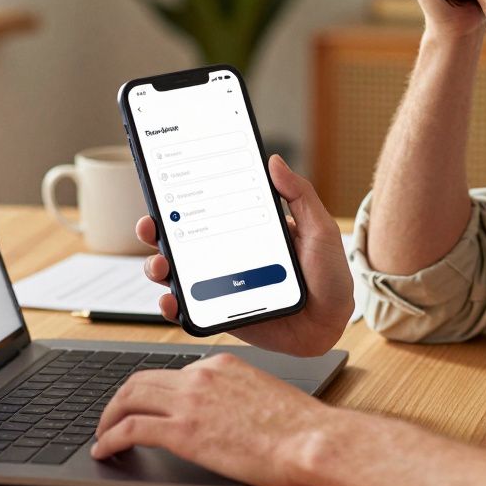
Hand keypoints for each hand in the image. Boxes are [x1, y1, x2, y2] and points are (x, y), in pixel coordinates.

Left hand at [91, 352, 328, 485]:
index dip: (151, 391)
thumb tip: (224, 416)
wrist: (312, 440)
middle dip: (119, 400)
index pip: (172, 372)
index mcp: (222, 364)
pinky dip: (110, 439)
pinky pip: (131, 428)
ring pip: (128, 398)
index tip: (144, 405)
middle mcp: (201, 375)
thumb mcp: (264, 396)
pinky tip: (105, 451)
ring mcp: (190, 401)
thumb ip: (236, 397)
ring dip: (108, 418)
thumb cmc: (301, 427)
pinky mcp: (183, 431)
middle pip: (141, 379)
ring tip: (102, 436)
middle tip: (111, 419)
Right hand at [135, 154, 353, 356]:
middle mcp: (230, 256)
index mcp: (249, 231)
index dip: (182, 203)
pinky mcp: (222, 314)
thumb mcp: (319, 228)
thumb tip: (275, 162)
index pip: (208, 212)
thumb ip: (299, 195)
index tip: (164, 192)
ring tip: (161, 266)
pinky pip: (191, 311)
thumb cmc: (330, 275)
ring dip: (159, 267)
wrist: (333, 323)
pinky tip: (172, 302)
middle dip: (158, 233)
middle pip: (183, 241)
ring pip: (179, 274)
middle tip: (151, 227)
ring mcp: (223, 287)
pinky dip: (173, 307)